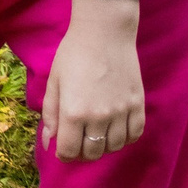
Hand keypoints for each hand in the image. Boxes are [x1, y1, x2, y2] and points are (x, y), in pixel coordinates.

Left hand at [41, 0, 145, 161]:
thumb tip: (49, 142)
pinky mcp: (138, 106)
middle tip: (78, 141)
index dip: (64, 154)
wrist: (104, 34)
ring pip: (114, 147)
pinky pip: (134, 135)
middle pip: (93, 153)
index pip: (70, 151)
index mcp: (74, 112)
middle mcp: (99, 117)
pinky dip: (124, 138)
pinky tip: (115, 129)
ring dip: (103, 145)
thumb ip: (51, 114)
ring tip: (95, 132)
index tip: (63, 148)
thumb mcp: (54, 82)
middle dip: (82, 152)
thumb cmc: (73, 54)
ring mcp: (121, 112)